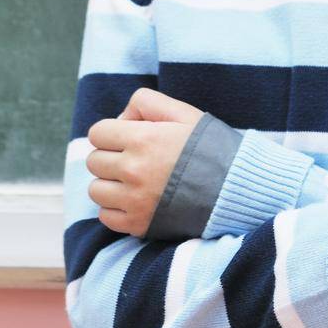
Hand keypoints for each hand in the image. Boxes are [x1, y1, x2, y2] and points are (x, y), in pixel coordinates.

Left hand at [86, 87, 204, 236]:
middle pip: (94, 161)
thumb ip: (147, 102)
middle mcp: (133, 170)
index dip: (111, 133)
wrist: (233, 189)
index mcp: (141, 139)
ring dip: (110, 185)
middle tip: (134, 160)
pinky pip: (105, 217)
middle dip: (110, 157)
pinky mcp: (139, 225)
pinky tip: (135, 201)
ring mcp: (134, 200)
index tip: (127, 139)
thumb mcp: (183, 113)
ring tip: (133, 182)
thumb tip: (121, 118)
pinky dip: (115, 209)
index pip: (97, 133)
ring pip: (96, 190)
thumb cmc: (208, 148)